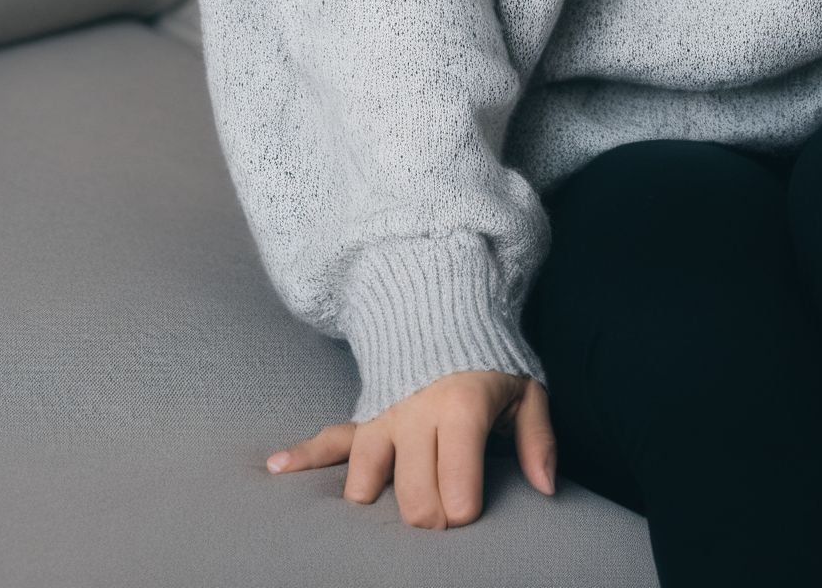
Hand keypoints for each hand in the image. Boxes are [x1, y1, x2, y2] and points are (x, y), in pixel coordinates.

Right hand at [263, 367, 556, 528]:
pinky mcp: (364, 416)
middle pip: (413, 499)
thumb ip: (538, 440)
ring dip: (381, 499)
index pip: (455, 491)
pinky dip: (301, 455)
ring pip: (367, 482)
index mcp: (462, 410)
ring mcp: (385, 416)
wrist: (446, 304)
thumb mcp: (527, 390)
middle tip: (444, 507)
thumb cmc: (491, 357)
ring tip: (396, 496)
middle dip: (430, 517)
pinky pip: (328, 437)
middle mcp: (418, 415)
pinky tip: (274, 467)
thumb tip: (546, 489)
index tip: (471, 507)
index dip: (464, 512)